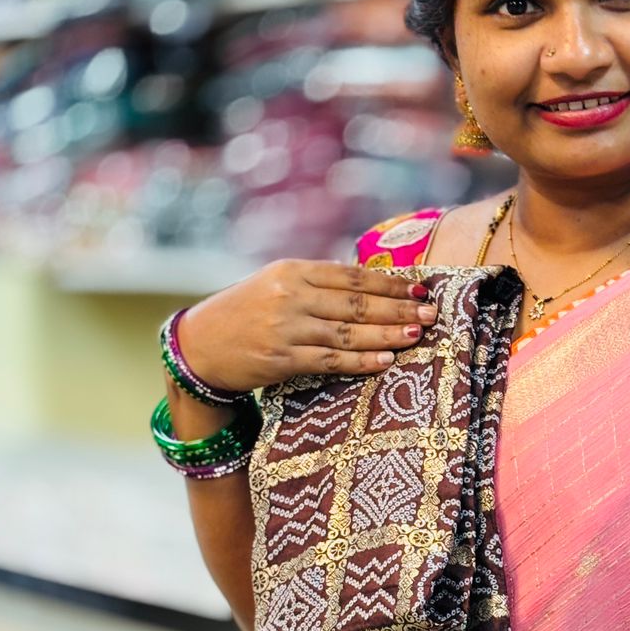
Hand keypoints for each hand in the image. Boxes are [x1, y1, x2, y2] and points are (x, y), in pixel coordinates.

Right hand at [177, 261, 438, 393]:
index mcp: (292, 270)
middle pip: (355, 303)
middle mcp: (289, 295)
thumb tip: (373, 285)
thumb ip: (318, 284)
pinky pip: (330, 360)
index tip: (420, 287)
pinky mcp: (281, 359)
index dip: (389, 282)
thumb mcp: (276, 284)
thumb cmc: (245, 313)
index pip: (351, 276)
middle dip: (397, 308)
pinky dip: (360, 360)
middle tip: (431, 313)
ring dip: (387, 334)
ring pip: (347, 332)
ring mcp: (285, 328)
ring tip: (417, 335)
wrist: (198, 346)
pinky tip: (385, 359)